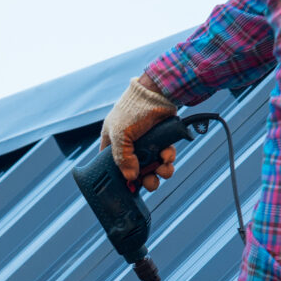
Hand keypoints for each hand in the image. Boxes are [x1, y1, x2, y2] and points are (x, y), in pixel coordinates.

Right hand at [100, 75, 177, 190]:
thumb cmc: (133, 110)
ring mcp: (147, 143)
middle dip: (145, 178)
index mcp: (113, 142)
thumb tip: (131, 177)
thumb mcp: (121, 134)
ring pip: (153, 165)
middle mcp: (129, 144)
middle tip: (150, 182)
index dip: (119, 177)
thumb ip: (122, 157)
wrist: (157, 93)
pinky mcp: (161, 140)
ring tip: (164, 169)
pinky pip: (165, 156)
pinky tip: (168, 155)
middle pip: (136, 170)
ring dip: (160, 171)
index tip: (128, 187)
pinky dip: (168, 158)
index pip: (112, 165)